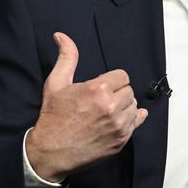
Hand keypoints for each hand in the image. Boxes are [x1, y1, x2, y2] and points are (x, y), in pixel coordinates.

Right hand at [26, 32, 147, 181]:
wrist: (50, 152)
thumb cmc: (53, 117)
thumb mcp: (56, 83)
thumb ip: (66, 57)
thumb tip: (62, 36)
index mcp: (98, 89)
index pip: (123, 76)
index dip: (112, 81)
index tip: (102, 87)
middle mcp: (111, 107)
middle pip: (129, 90)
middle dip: (118, 93)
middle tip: (102, 100)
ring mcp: (118, 125)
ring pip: (134, 106)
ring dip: (124, 107)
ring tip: (106, 112)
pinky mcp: (121, 140)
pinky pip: (137, 122)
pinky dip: (130, 120)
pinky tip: (119, 119)